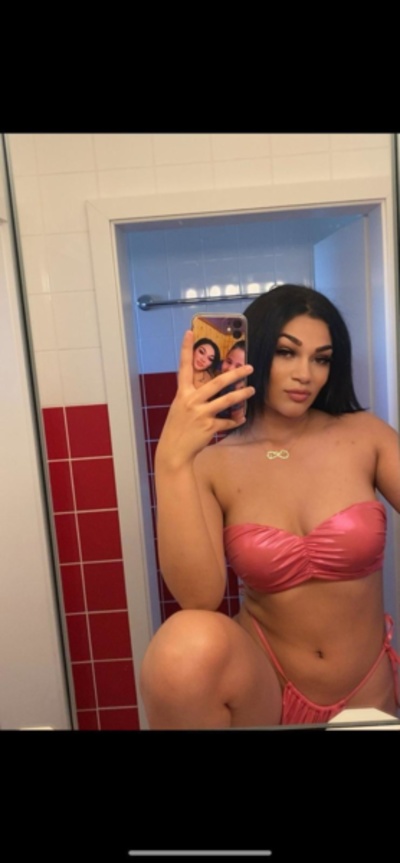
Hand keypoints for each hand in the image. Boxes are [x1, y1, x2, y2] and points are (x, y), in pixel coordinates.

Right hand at [156, 330, 254, 468]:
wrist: (174, 451)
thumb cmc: (177, 429)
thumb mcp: (180, 409)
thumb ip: (192, 397)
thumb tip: (209, 389)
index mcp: (182, 393)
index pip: (183, 367)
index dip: (185, 349)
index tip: (189, 332)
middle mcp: (191, 400)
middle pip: (217, 382)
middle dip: (235, 374)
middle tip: (248, 367)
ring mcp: (201, 413)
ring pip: (227, 400)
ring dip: (242, 395)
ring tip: (252, 389)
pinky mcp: (209, 426)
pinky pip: (227, 421)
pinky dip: (235, 420)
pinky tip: (241, 418)